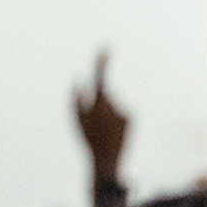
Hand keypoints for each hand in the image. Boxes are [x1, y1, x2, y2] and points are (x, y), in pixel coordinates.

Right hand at [74, 52, 127, 174]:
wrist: (108, 159)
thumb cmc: (88, 140)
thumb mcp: (75, 119)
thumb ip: (74, 98)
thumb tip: (77, 78)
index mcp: (97, 104)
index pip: (100, 78)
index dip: (102, 62)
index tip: (105, 47)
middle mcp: (113, 104)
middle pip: (103, 94)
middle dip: (97, 103)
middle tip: (95, 124)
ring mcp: (124, 109)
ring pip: (112, 103)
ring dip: (106, 113)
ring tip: (103, 129)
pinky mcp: (132, 115)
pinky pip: (120, 110)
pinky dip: (114, 117)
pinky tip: (113, 131)